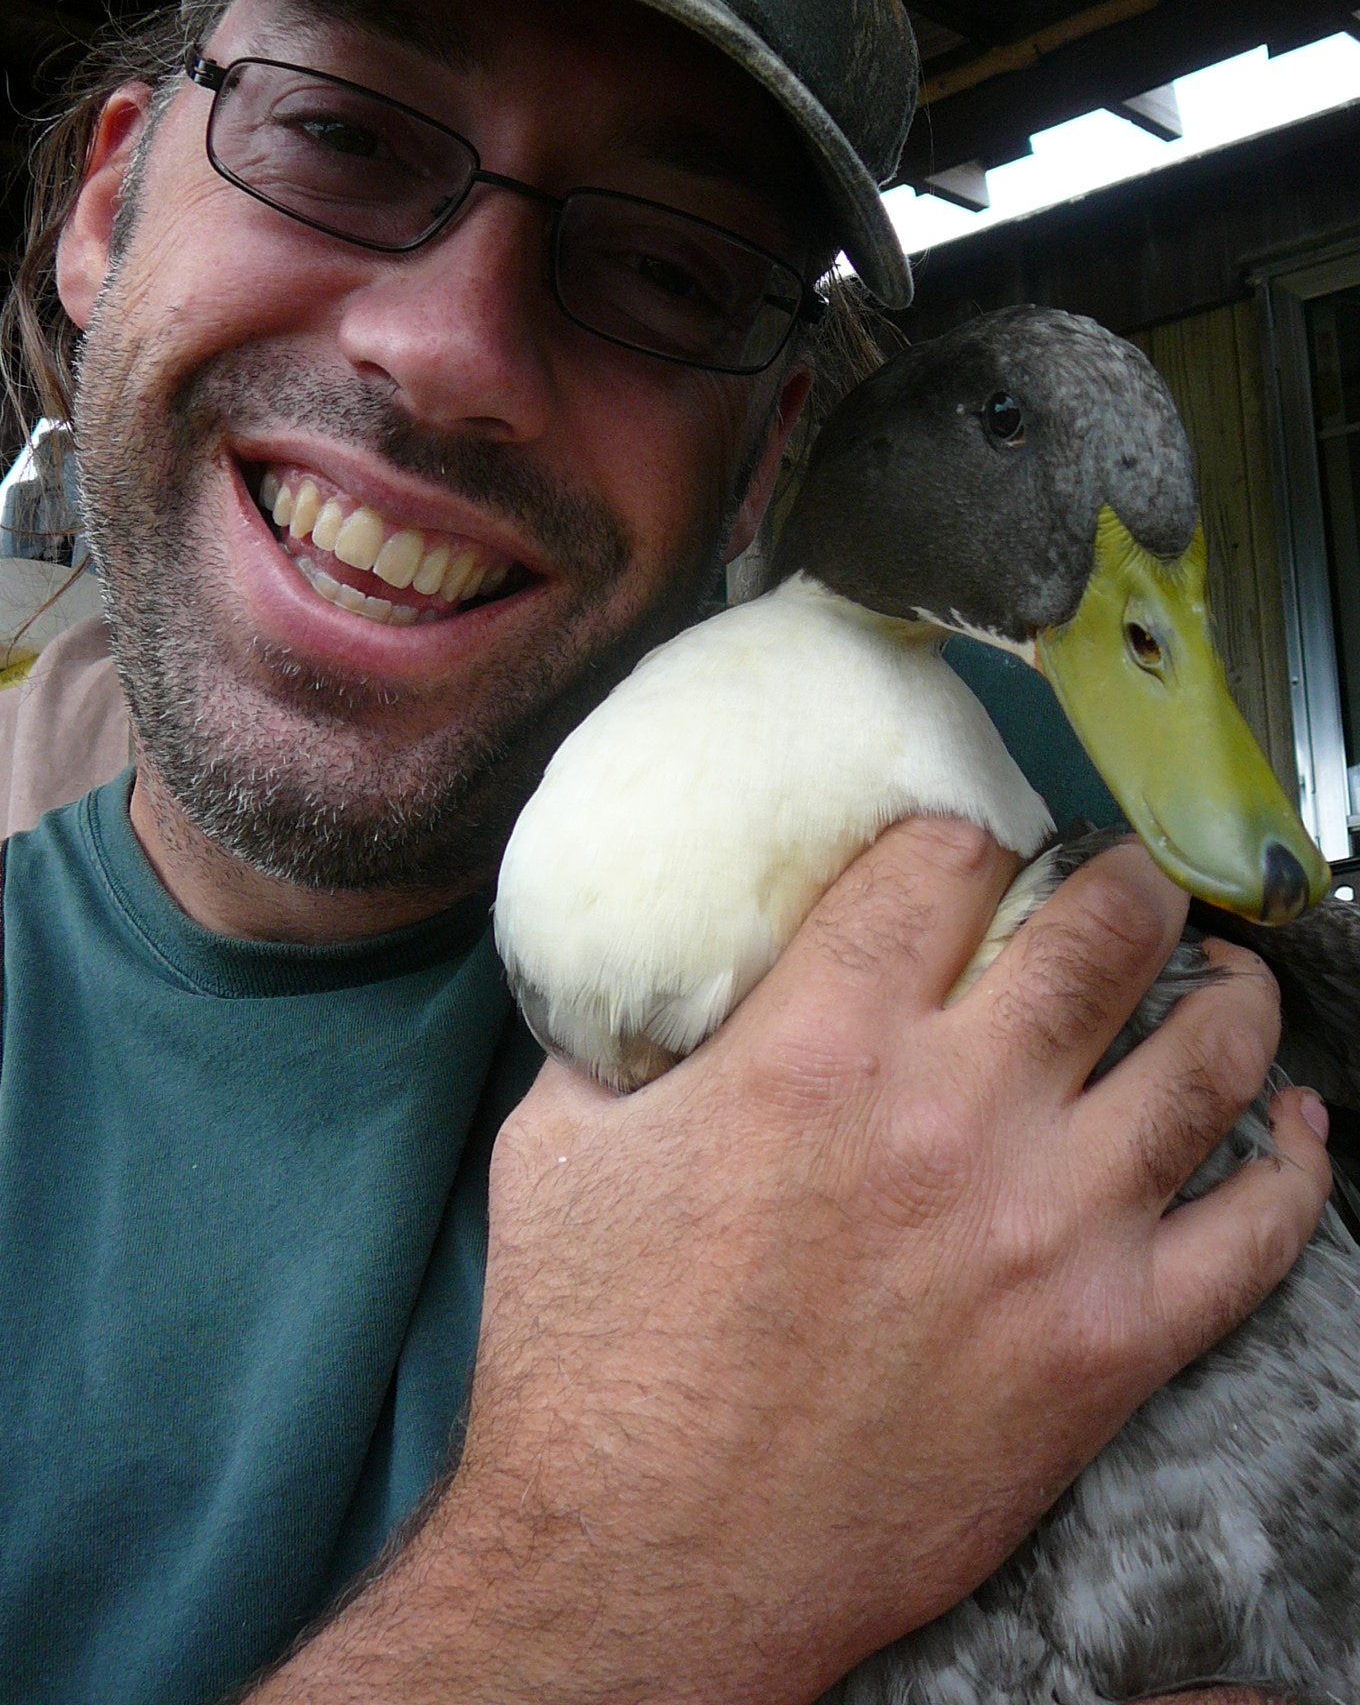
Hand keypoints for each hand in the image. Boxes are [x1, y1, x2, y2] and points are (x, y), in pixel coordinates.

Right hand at [249, 822, 1329, 1704]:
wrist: (646, 1564)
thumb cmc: (588, 1359)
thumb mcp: (557, 1145)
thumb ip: (629, 1037)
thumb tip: (672, 982)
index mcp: (817, 1045)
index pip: (941, 864)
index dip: (965, 834)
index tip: (974, 850)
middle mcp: (953, 1114)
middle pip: (1100, 931)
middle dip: (1124, 881)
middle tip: (1124, 883)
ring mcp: (1048, 1230)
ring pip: (1203, 1061)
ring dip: (1227, 993)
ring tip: (1220, 974)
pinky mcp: (1105, 1347)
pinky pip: (1250, 1236)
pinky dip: (1292, 1168)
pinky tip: (1293, 1127)